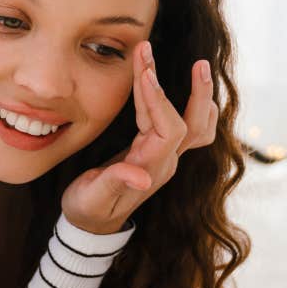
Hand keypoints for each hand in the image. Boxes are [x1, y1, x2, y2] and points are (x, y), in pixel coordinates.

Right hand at [62, 41, 216, 234]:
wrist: (92, 226)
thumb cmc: (88, 210)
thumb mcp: (92, 199)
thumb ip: (115, 184)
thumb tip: (143, 178)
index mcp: (150, 168)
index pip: (168, 129)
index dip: (159, 100)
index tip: (144, 71)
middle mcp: (165, 161)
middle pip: (193, 124)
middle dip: (192, 91)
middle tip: (192, 60)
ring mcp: (166, 156)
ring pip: (196, 124)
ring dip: (199, 94)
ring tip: (198, 65)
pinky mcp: (159, 151)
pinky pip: (184, 124)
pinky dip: (189, 101)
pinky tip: (185, 83)